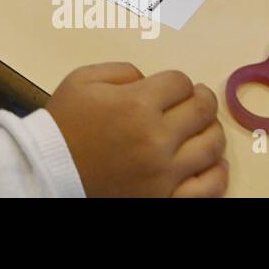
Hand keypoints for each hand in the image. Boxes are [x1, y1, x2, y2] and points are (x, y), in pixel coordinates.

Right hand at [46, 62, 227, 197]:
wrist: (50, 169)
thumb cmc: (64, 124)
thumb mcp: (82, 79)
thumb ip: (122, 70)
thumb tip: (151, 81)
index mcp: (136, 104)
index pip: (181, 83)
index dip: (178, 82)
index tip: (173, 88)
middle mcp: (156, 138)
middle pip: (202, 110)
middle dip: (202, 99)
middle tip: (198, 100)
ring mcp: (164, 172)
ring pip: (212, 145)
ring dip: (212, 130)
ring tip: (203, 127)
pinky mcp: (166, 198)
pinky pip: (209, 187)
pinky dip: (218, 172)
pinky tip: (214, 162)